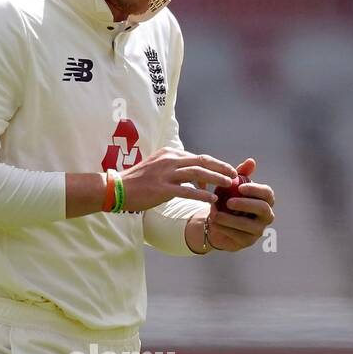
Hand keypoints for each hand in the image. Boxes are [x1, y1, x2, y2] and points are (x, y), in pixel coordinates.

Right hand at [119, 148, 235, 211]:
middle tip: (234, 174)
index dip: (214, 165)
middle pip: (202, 161)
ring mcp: (166, 173)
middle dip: (221, 167)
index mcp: (170, 153)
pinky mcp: (162, 188)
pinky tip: (212, 199)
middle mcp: (170, 160)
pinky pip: (187, 190)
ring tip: (228, 184)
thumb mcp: (158, 168)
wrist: (117, 188)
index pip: (197, 157)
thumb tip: (194, 175)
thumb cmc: (137, 181)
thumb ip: (175, 168)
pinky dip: (201, 194)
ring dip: (216, 178)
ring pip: (198, 173)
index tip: (225, 171)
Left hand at [205, 157, 273, 250]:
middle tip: (228, 202)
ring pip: (249, 225)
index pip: (267, 193)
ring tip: (215, 213)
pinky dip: (224, 228)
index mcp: (266, 200)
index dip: (255, 190)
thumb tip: (251, 161)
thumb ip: (241, 174)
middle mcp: (266, 216)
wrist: (218, 222)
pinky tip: (214, 222)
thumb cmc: (228, 200)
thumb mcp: (232, 186)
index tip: (240, 187)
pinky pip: (238, 236)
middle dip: (246, 204)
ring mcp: (258, 230)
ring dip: (230, 218)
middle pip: (263, 209)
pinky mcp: (247, 242)